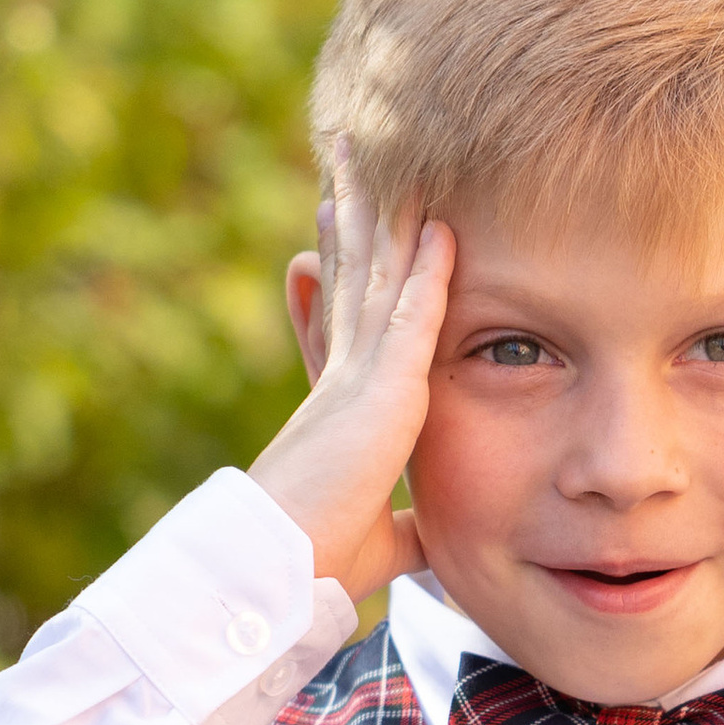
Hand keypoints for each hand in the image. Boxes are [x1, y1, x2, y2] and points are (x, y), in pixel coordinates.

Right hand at [251, 138, 453, 597]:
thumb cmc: (319, 562)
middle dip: (353, 212)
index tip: (339, 218)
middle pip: (353, 274)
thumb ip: (405, 526)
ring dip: (383, 215)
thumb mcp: (379, 537)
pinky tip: (442, 229)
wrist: (282, 571)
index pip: (347, 317)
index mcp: (342, 405)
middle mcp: (344, 377)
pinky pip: (409, 317)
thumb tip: (429, 536)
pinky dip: (427, 272)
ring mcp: (358, 379)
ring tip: (382, 154)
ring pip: (375, 277)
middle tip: (350, 153)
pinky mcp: (378, 394)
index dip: (344, 265)